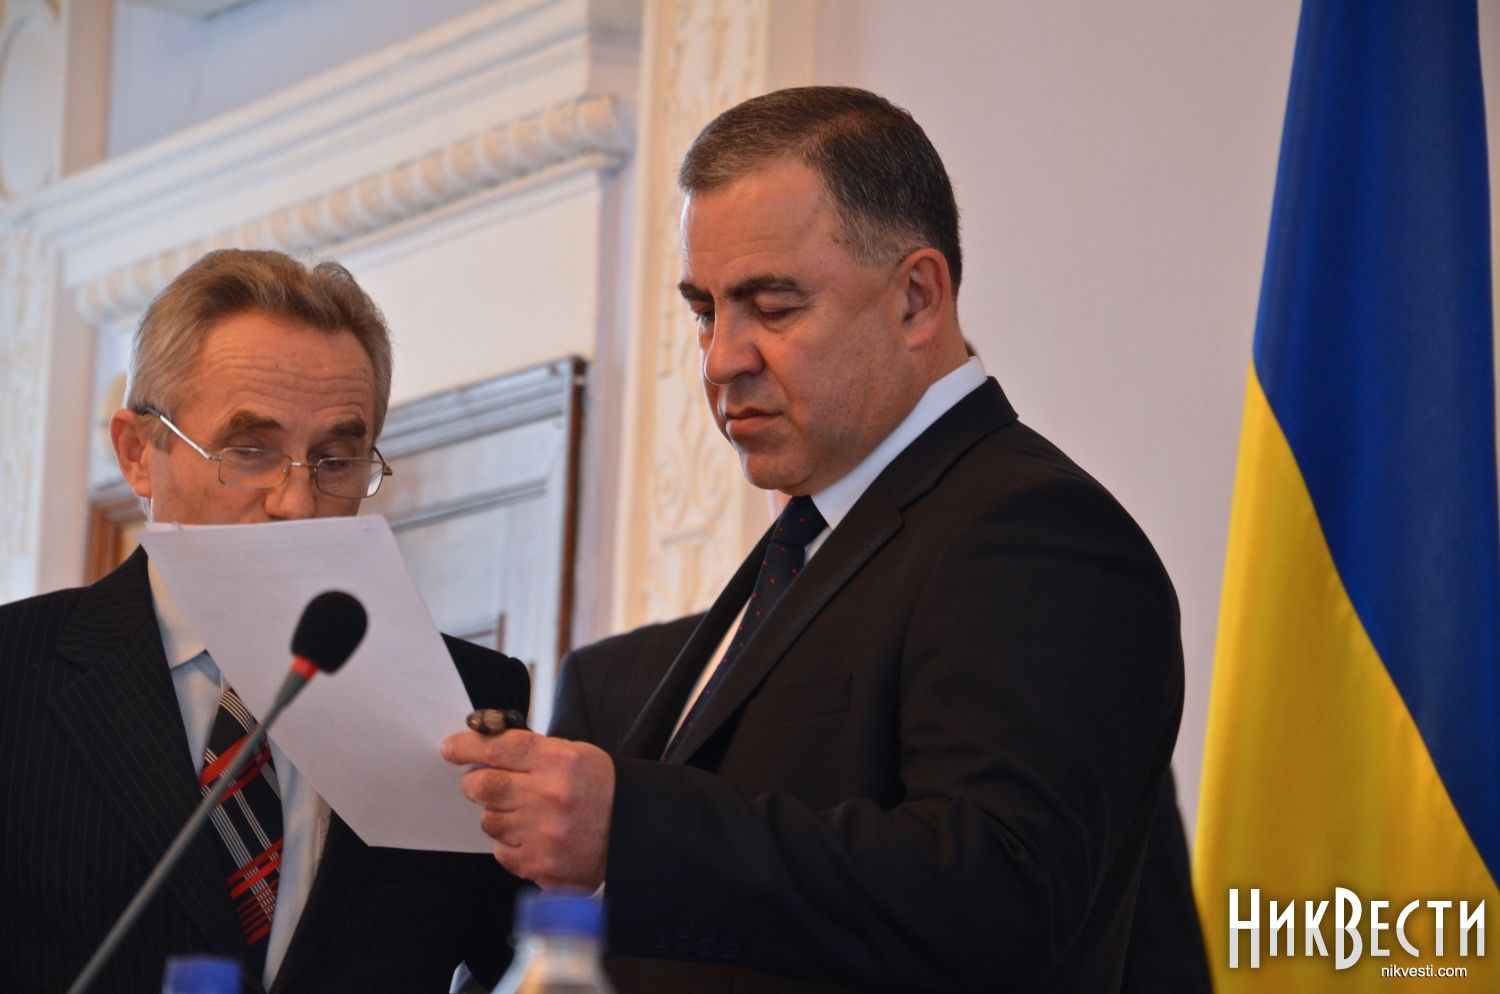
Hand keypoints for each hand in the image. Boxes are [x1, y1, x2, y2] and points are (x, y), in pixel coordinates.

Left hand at [441, 730, 613, 889]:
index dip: (467, 747)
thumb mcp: (574, 754)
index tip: (451, 749)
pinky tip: (532, 836)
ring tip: (524, 813)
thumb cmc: (600, 789)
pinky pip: (501, 851)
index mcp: (560, 762)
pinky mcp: (541, 865)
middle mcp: (550, 797)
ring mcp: (544, 834)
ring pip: (489, 821)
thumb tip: (483, 746)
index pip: (499, 747)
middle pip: (483, 786)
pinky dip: (510, 843)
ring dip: (498, 815)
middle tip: (480, 783)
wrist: (633, 832)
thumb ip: (529, 751)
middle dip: (474, 783)